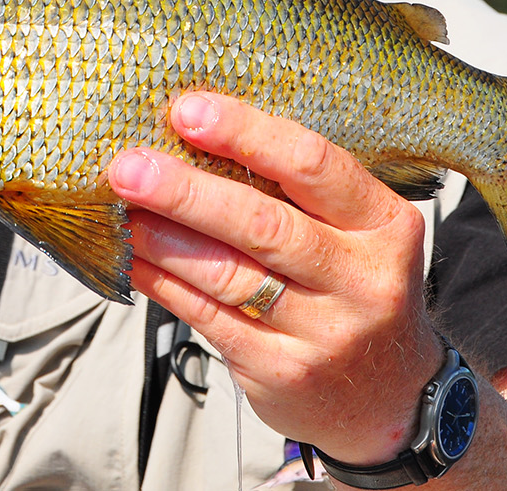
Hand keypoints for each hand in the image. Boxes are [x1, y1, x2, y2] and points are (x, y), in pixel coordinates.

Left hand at [107, 92, 445, 465]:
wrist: (387, 396)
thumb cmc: (355, 288)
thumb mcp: (356, 233)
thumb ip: (295, 191)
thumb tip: (192, 135)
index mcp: (384, 224)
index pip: (312, 165)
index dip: (245, 134)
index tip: (187, 111)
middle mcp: (361, 279)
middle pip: (262, 224)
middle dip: (186, 191)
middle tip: (129, 167)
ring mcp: (322, 332)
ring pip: (227, 274)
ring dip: (162, 237)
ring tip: (119, 209)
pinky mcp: (281, 371)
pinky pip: (207, 316)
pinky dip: (162, 281)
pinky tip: (132, 258)